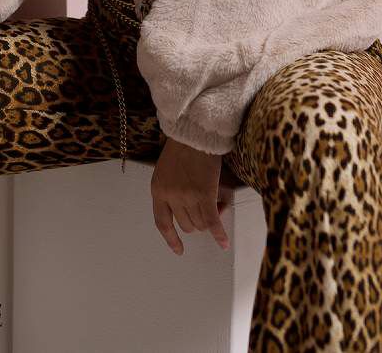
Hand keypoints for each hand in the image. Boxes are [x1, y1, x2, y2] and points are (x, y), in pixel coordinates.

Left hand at [151, 136, 229, 254]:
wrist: (194, 132)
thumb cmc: (182, 146)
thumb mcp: (165, 169)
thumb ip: (170, 189)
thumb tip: (186, 210)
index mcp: (158, 189)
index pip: (162, 222)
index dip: (171, 238)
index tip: (179, 250)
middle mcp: (170, 196)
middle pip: (186, 224)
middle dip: (198, 220)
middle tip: (209, 207)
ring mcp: (186, 196)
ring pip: (200, 223)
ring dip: (210, 219)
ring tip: (219, 201)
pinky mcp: (204, 194)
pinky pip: (212, 221)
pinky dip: (219, 233)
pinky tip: (224, 242)